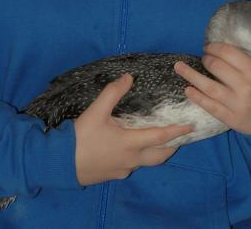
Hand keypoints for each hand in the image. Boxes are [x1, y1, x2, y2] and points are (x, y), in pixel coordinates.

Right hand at [74, 74, 192, 185]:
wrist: (60, 164)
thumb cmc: (80, 137)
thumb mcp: (96, 111)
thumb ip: (113, 93)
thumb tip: (128, 77)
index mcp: (130, 143)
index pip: (160, 137)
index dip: (176, 131)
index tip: (190, 126)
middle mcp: (131, 159)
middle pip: (159, 155)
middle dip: (172, 146)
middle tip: (179, 136)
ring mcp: (123, 169)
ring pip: (146, 162)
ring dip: (156, 152)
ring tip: (159, 141)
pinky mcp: (113, 175)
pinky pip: (133, 166)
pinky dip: (140, 157)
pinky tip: (133, 148)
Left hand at [174, 43, 250, 134]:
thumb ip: (242, 60)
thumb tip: (218, 48)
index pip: (228, 53)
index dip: (214, 48)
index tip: (208, 47)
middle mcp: (245, 86)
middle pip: (217, 68)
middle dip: (206, 60)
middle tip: (203, 58)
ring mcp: (237, 104)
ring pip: (209, 87)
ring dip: (191, 76)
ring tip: (178, 67)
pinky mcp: (231, 119)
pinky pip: (210, 106)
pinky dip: (197, 97)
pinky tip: (188, 89)